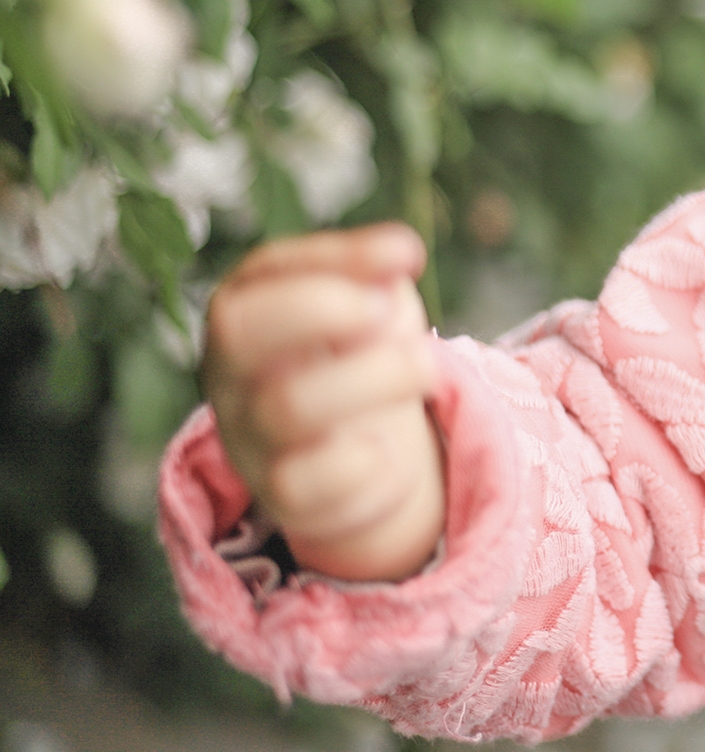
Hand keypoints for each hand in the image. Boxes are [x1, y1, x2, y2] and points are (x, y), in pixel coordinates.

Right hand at [202, 223, 443, 581]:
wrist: (364, 453)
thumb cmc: (359, 358)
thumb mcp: (371, 306)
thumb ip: (378, 282)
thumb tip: (397, 259)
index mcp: (247, 311)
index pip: (266, 270)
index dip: (339, 257)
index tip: (408, 255)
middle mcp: (233, 373)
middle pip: (240, 329)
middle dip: (322, 307)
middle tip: (391, 311)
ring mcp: (251, 436)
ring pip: (288, 405)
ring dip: (373, 378)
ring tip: (425, 367)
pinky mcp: (283, 496)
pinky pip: (312, 482)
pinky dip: (366, 462)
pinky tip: (389, 449)